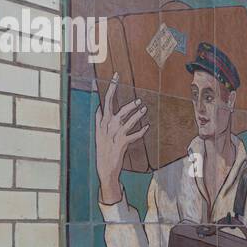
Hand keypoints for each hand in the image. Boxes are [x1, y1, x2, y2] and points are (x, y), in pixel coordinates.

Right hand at [95, 73, 148, 205]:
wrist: (105, 168)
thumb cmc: (103, 150)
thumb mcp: (98, 134)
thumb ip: (99, 120)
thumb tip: (99, 108)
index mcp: (101, 123)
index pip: (105, 101)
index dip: (110, 88)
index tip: (116, 77)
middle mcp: (106, 127)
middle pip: (114, 108)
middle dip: (123, 99)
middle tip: (135, 94)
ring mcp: (113, 135)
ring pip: (126, 120)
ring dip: (136, 114)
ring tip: (144, 108)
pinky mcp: (121, 144)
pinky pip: (133, 135)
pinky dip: (141, 131)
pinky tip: (147, 127)